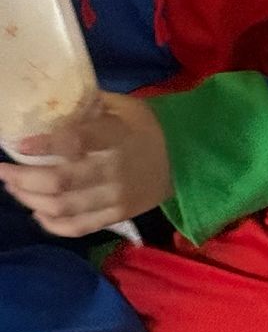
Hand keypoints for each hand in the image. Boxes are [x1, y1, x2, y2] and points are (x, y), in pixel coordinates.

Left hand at [0, 94, 170, 236]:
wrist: (186, 159)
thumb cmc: (149, 128)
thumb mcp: (126, 107)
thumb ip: (90, 106)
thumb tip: (53, 105)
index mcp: (117, 136)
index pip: (76, 142)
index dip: (44, 144)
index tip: (19, 144)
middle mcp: (114, 170)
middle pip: (59, 182)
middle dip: (23, 178)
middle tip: (4, 171)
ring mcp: (115, 197)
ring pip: (62, 207)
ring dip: (30, 200)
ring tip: (14, 188)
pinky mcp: (117, 216)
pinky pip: (77, 227)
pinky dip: (51, 223)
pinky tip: (36, 212)